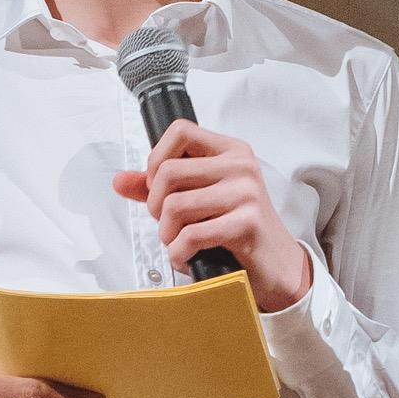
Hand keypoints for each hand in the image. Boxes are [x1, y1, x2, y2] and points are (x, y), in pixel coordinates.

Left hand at [112, 123, 313, 311]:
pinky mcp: (247, 224)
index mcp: (230, 151)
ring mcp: (246, 193)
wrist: (278, 266)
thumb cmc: (237, 230)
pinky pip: (191, 235)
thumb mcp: (201, 200)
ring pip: (175, 205)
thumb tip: (120, 180)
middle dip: (155, 205)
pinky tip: (188, 257)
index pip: (180, 131)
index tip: (160, 187)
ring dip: (167, 234)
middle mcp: (240, 166)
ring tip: (178, 243)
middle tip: (167, 224)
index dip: (156, 159)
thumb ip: (161, 188)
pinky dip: (179, 253)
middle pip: (169, 171)